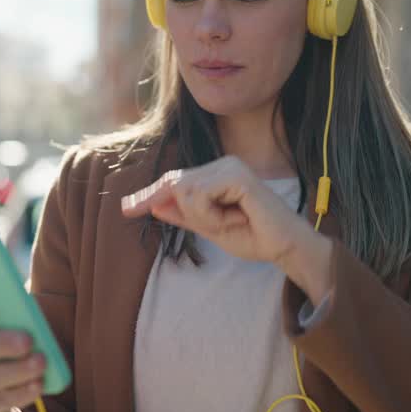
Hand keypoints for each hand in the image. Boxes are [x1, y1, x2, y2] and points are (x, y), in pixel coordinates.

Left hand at [120, 156, 332, 298]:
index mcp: (216, 173)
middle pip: (176, 186)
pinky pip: (201, 196)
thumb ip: (184, 215)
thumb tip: (154, 204)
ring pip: (186, 192)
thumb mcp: (210, 228)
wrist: (284, 247)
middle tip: (224, 224)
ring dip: (204, 218)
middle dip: (189, 213)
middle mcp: (222, 164)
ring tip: (232, 222)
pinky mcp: (237, 175)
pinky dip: (212, 216)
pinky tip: (236, 218)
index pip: (175, 181)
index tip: (126, 209)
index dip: (149, 195)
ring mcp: (230, 166)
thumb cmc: (253, 237)